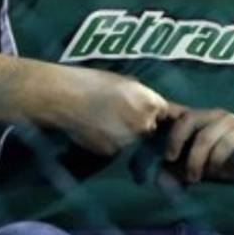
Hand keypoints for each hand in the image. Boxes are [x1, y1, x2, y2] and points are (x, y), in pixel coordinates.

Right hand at [50, 66, 179, 155]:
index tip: (150, 113)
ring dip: (126, 135)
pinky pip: (116, 148)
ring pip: (133, 141)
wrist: (66, 97)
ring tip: (106, 123)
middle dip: (142, 126)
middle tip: (122, 117)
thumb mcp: (128, 84)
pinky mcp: (110, 152)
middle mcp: (145, 125)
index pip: (167, 114)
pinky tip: (96, 130)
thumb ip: (144, 98)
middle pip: (151, 129)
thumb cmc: (95, 82)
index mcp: (152, 105)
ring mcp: (128, 141)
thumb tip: (150, 106)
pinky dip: (110, 142)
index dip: (157, 114)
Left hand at [164, 108, 233, 182]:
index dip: (162, 123)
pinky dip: (215, 158)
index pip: (177, 115)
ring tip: (193, 177)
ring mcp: (231, 122)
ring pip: (204, 135)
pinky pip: (225, 142)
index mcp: (202, 120)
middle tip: (170, 159)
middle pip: (186, 119)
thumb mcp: (207, 164)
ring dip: (195, 158)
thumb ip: (186, 167)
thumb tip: (160, 177)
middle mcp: (215, 116)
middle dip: (174, 140)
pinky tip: (215, 170)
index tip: (153, 145)